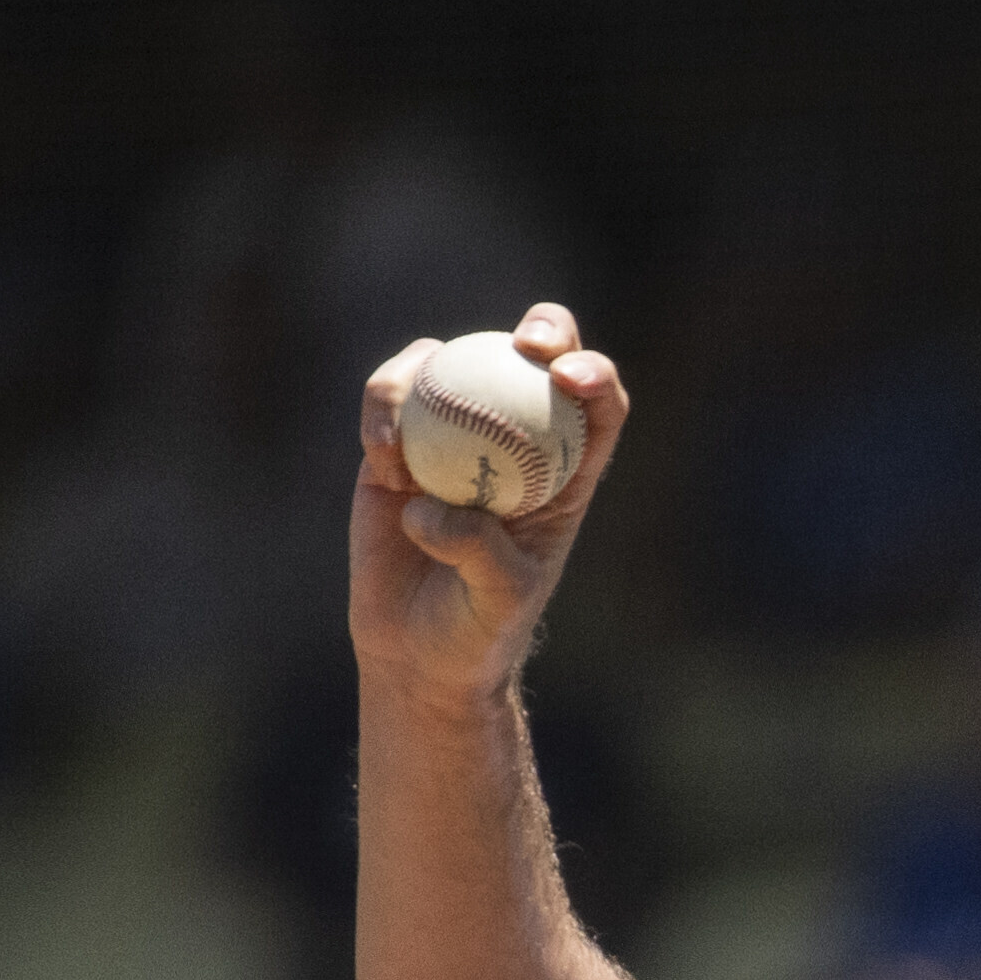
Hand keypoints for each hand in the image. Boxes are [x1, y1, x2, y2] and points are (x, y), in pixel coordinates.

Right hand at [348, 303, 632, 721]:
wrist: (416, 651)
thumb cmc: (477, 629)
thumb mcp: (497, 598)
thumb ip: (477, 549)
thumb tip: (432, 503)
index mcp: (564, 472)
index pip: (598, 407)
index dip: (595, 374)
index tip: (570, 377)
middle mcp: (513, 437)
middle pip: (537, 357)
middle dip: (545, 328)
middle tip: (525, 345)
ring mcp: (452, 430)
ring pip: (452, 361)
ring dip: (428, 376)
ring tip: (400, 450)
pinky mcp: (397, 440)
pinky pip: (390, 397)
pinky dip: (383, 412)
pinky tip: (383, 461)